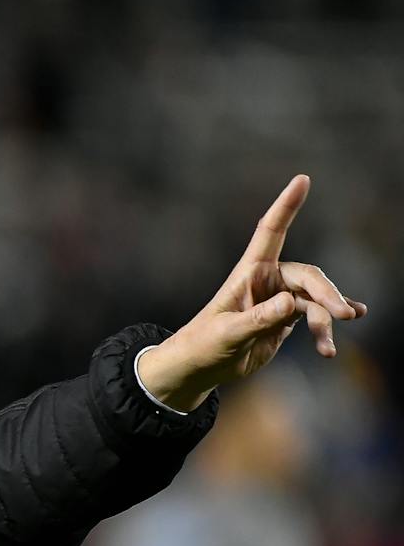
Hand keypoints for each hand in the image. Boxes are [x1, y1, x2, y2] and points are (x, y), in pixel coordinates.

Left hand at [138, 175, 367, 411]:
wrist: (201, 366)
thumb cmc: (204, 344)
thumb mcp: (228, 333)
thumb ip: (258, 319)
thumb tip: (290, 303)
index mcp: (248, 272)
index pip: (270, 231)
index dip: (286, 206)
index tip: (302, 179)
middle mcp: (268, 280)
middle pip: (307, 276)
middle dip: (327, 294)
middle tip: (343, 314)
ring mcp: (279, 300)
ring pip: (315, 302)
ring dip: (326, 321)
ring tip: (328, 349)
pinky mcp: (286, 320)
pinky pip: (315, 318)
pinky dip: (327, 329)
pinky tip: (337, 340)